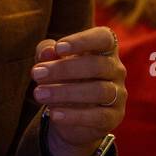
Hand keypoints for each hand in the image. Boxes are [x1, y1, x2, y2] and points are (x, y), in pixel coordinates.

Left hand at [31, 26, 126, 155]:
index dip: (83, 41)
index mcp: (104, 50)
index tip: (59, 48)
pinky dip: (75, 115)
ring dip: (66, 92)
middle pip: (97, 65)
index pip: (104, 38)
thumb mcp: (50, 62)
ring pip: (99, 91)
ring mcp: (118, 94)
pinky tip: (54, 114)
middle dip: (64, 69)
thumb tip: (47, 52)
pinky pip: (99, 116)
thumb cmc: (61, 78)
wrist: (68, 114)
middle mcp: (116, 70)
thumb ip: (46, 52)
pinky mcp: (114, 117)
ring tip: (39, 94)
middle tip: (37, 74)